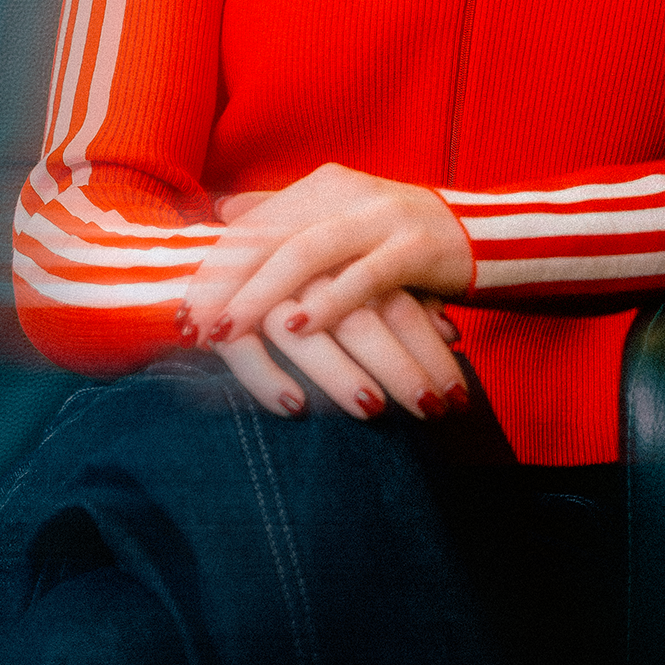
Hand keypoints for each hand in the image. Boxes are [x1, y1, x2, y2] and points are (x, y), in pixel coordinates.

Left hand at [184, 165, 474, 352]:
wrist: (487, 234)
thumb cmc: (401, 239)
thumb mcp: (340, 223)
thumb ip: (284, 215)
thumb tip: (223, 214)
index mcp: (322, 186)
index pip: (253, 227)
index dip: (214, 267)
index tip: (180, 308)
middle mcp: (346, 192)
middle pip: (269, 237)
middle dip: (224, 285)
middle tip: (191, 325)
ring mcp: (382, 216)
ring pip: (307, 252)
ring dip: (262, 295)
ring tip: (228, 331)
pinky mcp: (416, 245)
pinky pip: (363, 275)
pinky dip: (327, 303)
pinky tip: (298, 329)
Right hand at [203, 285, 465, 424]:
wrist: (205, 261)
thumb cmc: (292, 275)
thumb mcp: (351, 280)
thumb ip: (399, 296)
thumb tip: (452, 330)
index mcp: (343, 253)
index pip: (397, 302)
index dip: (429, 349)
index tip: (459, 396)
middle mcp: (308, 267)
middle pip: (363, 316)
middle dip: (402, 367)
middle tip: (434, 411)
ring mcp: (262, 288)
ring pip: (307, 333)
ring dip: (340, 373)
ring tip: (373, 410)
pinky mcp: (218, 311)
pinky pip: (242, 348)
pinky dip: (267, 376)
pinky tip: (295, 407)